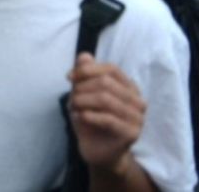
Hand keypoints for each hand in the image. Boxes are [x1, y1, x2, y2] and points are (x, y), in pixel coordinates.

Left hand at [68, 53, 145, 170]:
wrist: (97, 151)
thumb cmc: (91, 120)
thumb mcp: (84, 94)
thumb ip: (85, 75)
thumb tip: (84, 55)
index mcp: (129, 87)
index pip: (111, 69)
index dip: (88, 70)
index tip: (69, 77)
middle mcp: (137, 100)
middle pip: (106, 83)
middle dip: (82, 88)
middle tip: (72, 99)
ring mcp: (138, 117)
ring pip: (106, 99)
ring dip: (83, 101)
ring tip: (74, 108)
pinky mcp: (132, 133)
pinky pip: (108, 119)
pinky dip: (89, 115)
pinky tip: (80, 117)